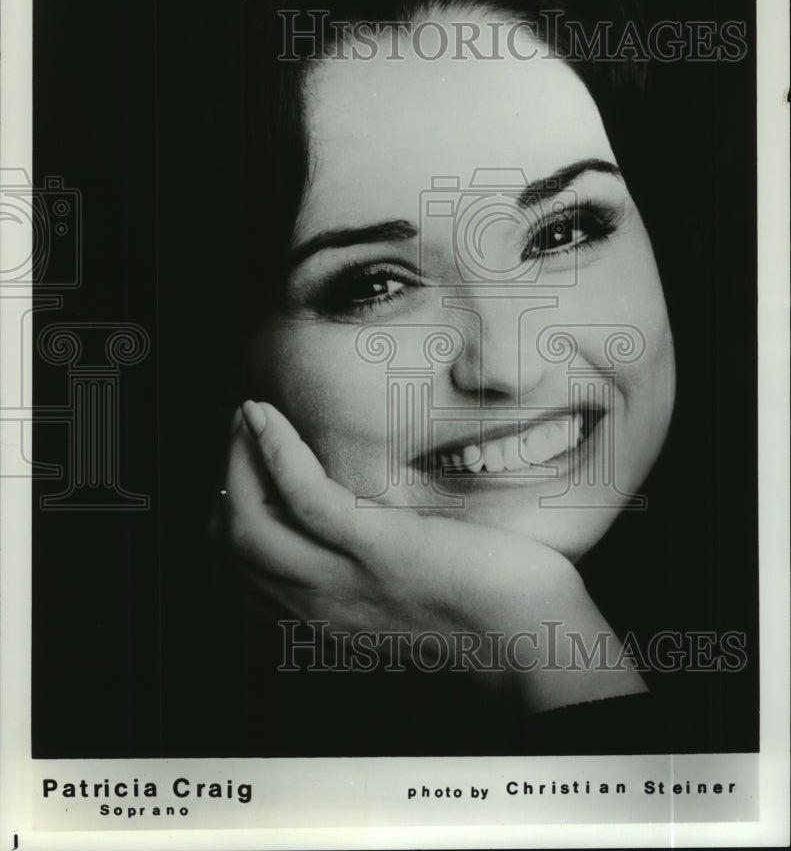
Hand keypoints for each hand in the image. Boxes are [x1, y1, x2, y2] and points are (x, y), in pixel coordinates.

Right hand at [221, 400, 646, 712]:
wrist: (532, 639)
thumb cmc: (482, 613)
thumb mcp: (403, 603)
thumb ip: (365, 580)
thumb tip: (355, 535)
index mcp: (324, 620)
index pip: (241, 577)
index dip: (226, 522)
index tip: (237, 478)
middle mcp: (319, 606)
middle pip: (233, 548)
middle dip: (225, 482)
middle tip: (236, 434)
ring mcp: (343, 579)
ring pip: (252, 523)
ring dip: (238, 460)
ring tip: (247, 417)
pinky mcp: (376, 548)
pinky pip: (303, 496)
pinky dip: (274, 451)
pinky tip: (265, 418)